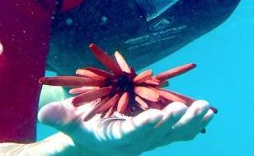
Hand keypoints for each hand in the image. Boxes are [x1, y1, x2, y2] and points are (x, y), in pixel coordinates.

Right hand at [38, 98, 213, 154]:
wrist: (95, 145)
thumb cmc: (82, 129)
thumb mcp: (70, 123)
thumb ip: (61, 117)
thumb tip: (44, 113)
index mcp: (116, 138)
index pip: (132, 134)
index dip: (145, 126)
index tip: (158, 115)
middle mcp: (136, 142)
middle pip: (158, 134)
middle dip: (173, 122)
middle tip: (186, 109)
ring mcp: (149, 140)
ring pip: (173, 134)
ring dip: (190, 122)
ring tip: (207, 108)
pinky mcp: (157, 135)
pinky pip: (178, 133)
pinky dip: (193, 124)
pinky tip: (208, 112)